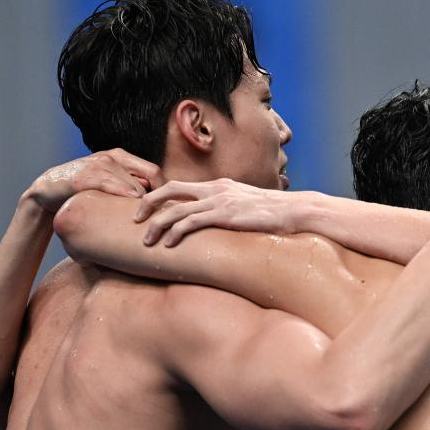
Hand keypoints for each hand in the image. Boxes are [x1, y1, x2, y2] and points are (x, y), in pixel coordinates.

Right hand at [25, 149, 163, 213]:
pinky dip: (120, 193)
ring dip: (143, 202)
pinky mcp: (82, 176)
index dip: (166, 191)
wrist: (48, 191)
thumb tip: (161, 208)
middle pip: (149, 176)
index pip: (155, 172)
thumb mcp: (111, 187)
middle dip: (159, 198)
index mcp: (123, 158)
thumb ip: (131, 190)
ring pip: (131, 183)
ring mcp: (97, 164)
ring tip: (154, 220)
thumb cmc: (86, 192)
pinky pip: (107, 184)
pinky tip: (130, 207)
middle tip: (166, 218)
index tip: (173, 210)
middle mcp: (113, 157)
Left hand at [135, 178, 296, 246]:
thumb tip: (218, 226)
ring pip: (176, 208)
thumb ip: (230, 211)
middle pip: (170, 189)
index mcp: (219, 185)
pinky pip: (192, 222)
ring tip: (146, 241)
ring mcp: (220, 201)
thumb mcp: (247, 207)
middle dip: (147, 204)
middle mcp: (216, 189)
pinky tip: (168, 245)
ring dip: (156, 225)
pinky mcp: (226, 215)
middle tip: (134, 220)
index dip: (158, 196)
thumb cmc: (275, 214)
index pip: (180, 185)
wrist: (296, 211)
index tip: (146, 211)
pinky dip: (175, 232)